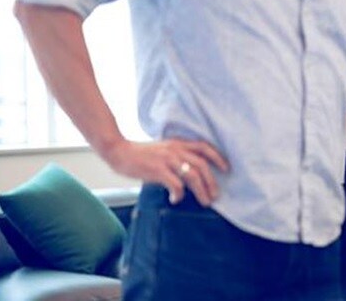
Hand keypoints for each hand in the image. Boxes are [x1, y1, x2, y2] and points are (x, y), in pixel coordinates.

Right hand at [102, 138, 228, 205]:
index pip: (205, 147)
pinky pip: (175, 184)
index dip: (218, 157)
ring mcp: (167, 159)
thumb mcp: (164, 149)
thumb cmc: (141, 153)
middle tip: (216, 195)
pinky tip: (176, 200)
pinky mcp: (157, 170)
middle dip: (212, 182)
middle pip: (202, 165)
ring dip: (201, 191)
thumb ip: (177, 156)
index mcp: (179, 143)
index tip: (226, 169)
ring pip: (193, 176)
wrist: (119, 151)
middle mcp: (176, 150)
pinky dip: (179, 194)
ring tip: (205, 201)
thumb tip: (190, 174)